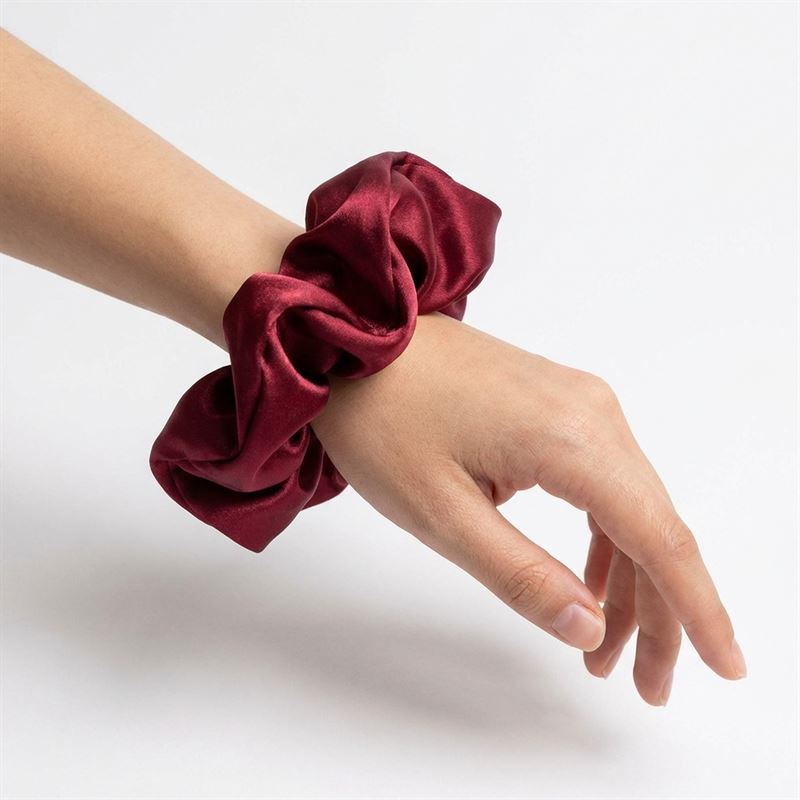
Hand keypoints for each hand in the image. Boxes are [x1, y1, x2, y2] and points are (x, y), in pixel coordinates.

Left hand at [310, 311, 746, 705]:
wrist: (351, 341)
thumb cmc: (382, 422)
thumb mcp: (441, 514)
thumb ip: (521, 575)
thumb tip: (590, 628)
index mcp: (571, 439)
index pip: (659, 537)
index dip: (697, 610)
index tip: (725, 666)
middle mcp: (593, 413)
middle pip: (654, 525)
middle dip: (658, 611)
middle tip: (645, 684)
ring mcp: (578, 402)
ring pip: (631, 504)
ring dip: (630, 579)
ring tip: (606, 649)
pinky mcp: (557, 403)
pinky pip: (603, 479)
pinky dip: (605, 536)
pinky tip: (590, 580)